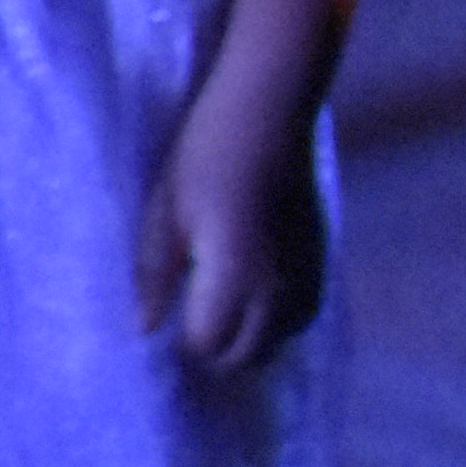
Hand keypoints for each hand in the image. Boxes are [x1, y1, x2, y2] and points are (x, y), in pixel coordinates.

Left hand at [136, 75, 324, 373]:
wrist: (270, 111)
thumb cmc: (205, 155)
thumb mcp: (164, 214)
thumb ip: (154, 277)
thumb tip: (144, 331)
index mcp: (233, 275)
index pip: (206, 345)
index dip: (180, 345)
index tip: (163, 329)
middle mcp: (278, 286)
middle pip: (247, 355)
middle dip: (215, 352)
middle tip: (187, 327)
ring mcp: (306, 274)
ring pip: (280, 340)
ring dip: (250, 341)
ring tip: (222, 318)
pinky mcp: (321, 258)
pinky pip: (304, 316)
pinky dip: (280, 322)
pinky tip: (257, 301)